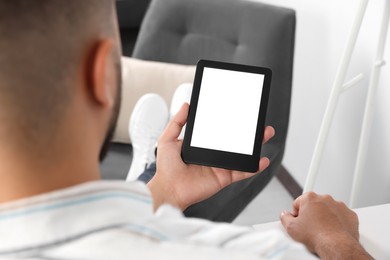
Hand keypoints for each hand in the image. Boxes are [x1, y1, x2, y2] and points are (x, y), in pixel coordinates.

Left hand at [147, 103, 274, 210]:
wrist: (169, 190)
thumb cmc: (166, 168)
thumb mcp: (168, 139)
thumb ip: (177, 122)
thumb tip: (186, 105)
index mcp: (201, 145)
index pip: (219, 132)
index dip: (230, 123)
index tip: (239, 113)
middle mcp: (213, 155)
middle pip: (235, 142)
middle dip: (248, 133)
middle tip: (258, 123)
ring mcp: (220, 166)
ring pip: (242, 155)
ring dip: (255, 146)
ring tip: (264, 135)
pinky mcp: (224, 178)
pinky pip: (242, 172)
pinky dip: (253, 167)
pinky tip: (262, 160)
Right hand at [280, 192, 371, 258]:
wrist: (336, 245)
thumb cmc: (317, 236)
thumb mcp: (291, 228)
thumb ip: (284, 217)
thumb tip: (284, 215)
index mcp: (310, 198)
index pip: (297, 203)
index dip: (296, 215)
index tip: (299, 222)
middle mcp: (325, 198)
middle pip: (313, 205)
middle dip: (311, 215)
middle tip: (309, 228)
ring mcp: (338, 205)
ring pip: (327, 210)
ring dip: (324, 217)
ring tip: (321, 231)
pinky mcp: (349, 214)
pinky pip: (341, 216)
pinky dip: (337, 222)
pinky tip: (331, 231)